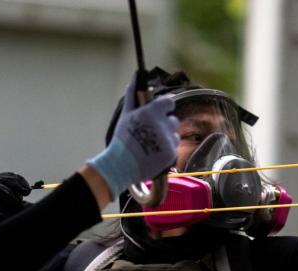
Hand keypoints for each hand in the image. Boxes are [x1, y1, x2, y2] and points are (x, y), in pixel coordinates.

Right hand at [85, 76, 179, 198]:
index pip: (169, 102)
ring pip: (174, 133)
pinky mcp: (171, 154)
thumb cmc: (122, 139)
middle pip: (173, 119)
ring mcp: (167, 140)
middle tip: (151, 131)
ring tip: (152, 143)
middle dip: (164, 123)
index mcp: (151, 113)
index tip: (160, 111)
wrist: (122, 166)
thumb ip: (132, 95)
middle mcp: (162, 125)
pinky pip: (174, 147)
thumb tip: (136, 77)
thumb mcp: (125, 115)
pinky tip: (154, 152)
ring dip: (167, 136)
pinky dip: (166, 149)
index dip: (165, 106)